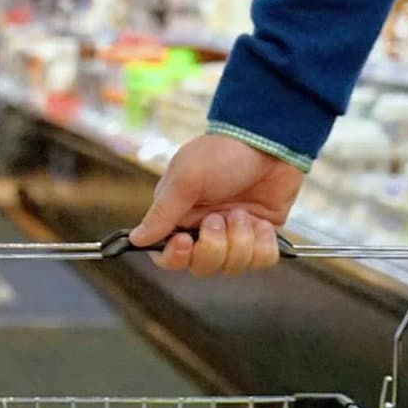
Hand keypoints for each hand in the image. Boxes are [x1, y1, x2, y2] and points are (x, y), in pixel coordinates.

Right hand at [129, 134, 304, 276]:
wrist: (270, 140)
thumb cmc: (223, 153)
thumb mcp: (186, 178)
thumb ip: (162, 213)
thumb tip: (136, 239)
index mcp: (180, 218)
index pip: (168, 257)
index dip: (176, 257)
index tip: (186, 241)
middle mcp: (205, 231)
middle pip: (201, 266)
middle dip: (213, 246)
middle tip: (220, 217)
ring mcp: (235, 236)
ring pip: (233, 267)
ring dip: (240, 240)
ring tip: (244, 213)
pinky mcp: (261, 238)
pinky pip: (261, 262)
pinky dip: (263, 244)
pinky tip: (263, 223)